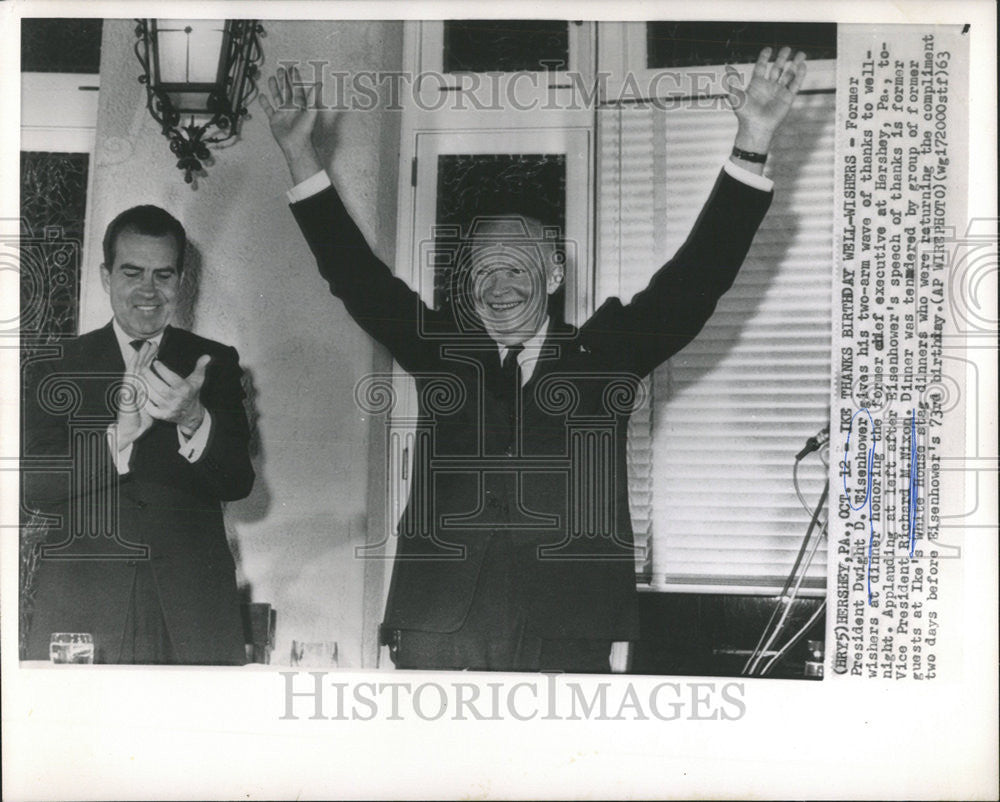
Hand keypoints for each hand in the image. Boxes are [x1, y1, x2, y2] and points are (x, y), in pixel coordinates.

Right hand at [116, 340, 156, 447]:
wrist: (132, 430)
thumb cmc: (143, 417)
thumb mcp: (154, 402)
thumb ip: (158, 391)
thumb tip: (168, 384)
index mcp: (139, 386)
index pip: (144, 368)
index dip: (148, 357)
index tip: (154, 347)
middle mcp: (133, 386)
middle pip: (138, 366)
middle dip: (144, 354)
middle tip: (151, 343)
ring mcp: (128, 390)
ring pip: (133, 371)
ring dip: (138, 359)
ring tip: (145, 348)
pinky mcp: (126, 397)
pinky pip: (129, 384)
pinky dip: (132, 374)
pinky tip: (138, 364)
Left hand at [140, 354, 211, 437]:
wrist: (191, 414)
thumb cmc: (192, 393)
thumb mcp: (198, 379)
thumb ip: (201, 367)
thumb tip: (207, 356)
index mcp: (185, 389)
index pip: (172, 378)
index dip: (162, 370)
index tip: (155, 362)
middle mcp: (177, 399)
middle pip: (161, 388)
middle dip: (150, 376)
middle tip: (142, 367)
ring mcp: (169, 408)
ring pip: (154, 396)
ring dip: (145, 386)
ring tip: (139, 376)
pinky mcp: (163, 416)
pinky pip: (150, 408)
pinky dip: (144, 400)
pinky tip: (139, 391)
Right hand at [259, 65, 323, 183]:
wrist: (295, 144)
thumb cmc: (305, 130)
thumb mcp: (311, 111)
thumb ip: (313, 96)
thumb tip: (318, 84)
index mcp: (299, 104)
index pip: (296, 88)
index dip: (294, 78)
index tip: (292, 69)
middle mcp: (291, 107)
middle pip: (286, 90)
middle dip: (283, 80)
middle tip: (281, 70)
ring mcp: (282, 113)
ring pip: (277, 97)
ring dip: (274, 88)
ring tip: (271, 78)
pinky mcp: (275, 119)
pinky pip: (269, 109)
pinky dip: (265, 103)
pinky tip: (262, 96)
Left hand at [724, 47, 806, 153]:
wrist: (755, 128)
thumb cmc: (744, 115)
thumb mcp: (736, 97)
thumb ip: (732, 82)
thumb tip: (727, 67)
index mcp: (756, 84)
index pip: (761, 66)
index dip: (764, 57)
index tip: (768, 49)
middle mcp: (768, 86)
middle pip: (777, 68)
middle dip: (782, 58)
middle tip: (787, 48)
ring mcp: (779, 92)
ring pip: (788, 74)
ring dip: (795, 64)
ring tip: (801, 54)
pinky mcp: (787, 99)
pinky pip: (795, 85)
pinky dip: (800, 75)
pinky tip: (803, 66)